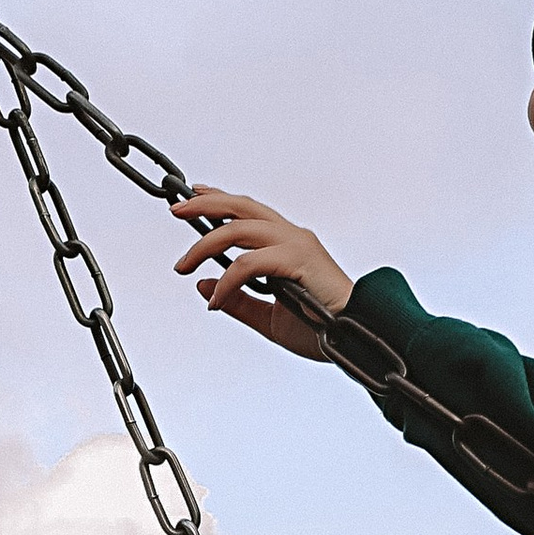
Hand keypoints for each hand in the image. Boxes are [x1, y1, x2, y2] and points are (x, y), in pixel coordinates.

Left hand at [172, 191, 353, 360]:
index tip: (193, 195)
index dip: (219, 199)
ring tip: (184, 264)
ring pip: (239, 228)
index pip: (247, 211)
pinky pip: (249, 263)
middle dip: (204, 204)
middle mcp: (292, 236)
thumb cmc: (320, 328)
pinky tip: (216, 300)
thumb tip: (202, 285)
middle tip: (176, 210)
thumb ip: (237, 300)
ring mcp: (296, 244)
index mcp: (287, 243)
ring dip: (205, 243)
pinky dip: (227, 282)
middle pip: (240, 207)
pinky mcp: (299, 260)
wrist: (356, 339)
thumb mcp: (267, 317)